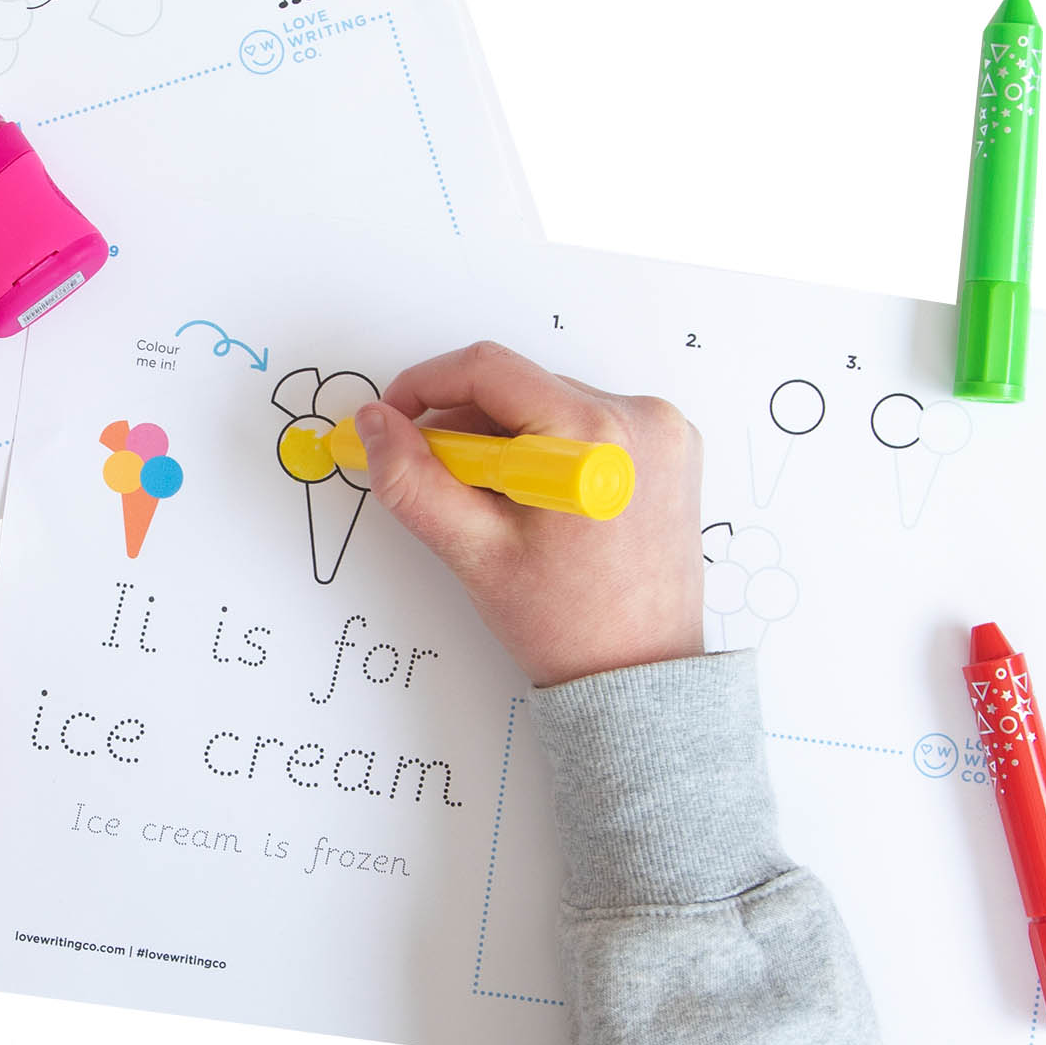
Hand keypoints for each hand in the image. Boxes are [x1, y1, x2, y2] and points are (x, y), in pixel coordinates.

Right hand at [355, 341, 703, 687]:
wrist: (639, 674)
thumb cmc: (567, 625)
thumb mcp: (473, 551)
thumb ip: (412, 481)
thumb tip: (374, 424)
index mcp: (595, 437)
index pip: (488, 370)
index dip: (424, 386)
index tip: (392, 419)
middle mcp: (642, 419)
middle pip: (520, 386)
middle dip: (465, 427)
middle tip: (441, 485)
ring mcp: (664, 431)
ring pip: (550, 403)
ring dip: (506, 440)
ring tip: (497, 507)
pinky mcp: (671, 447)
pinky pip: (587, 422)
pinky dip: (548, 447)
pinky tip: (539, 502)